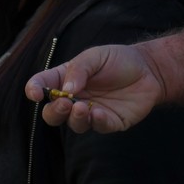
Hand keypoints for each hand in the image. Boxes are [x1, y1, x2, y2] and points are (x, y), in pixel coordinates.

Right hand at [24, 44, 163, 133]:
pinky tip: (99, 113)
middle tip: (64, 103)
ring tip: (83, 108)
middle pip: (53, 113)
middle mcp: (75, 98)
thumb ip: (79, 70)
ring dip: (75, 118)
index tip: (34, 94)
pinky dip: (97, 122)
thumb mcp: (95, 56)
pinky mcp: (110, 122)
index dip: (34, 90)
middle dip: (54, 111)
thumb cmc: (118, 59)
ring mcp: (91, 112)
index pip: (42, 86)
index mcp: (65, 79)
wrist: (149, 70)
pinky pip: (99, 127)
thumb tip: (65, 91)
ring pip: (74, 124)